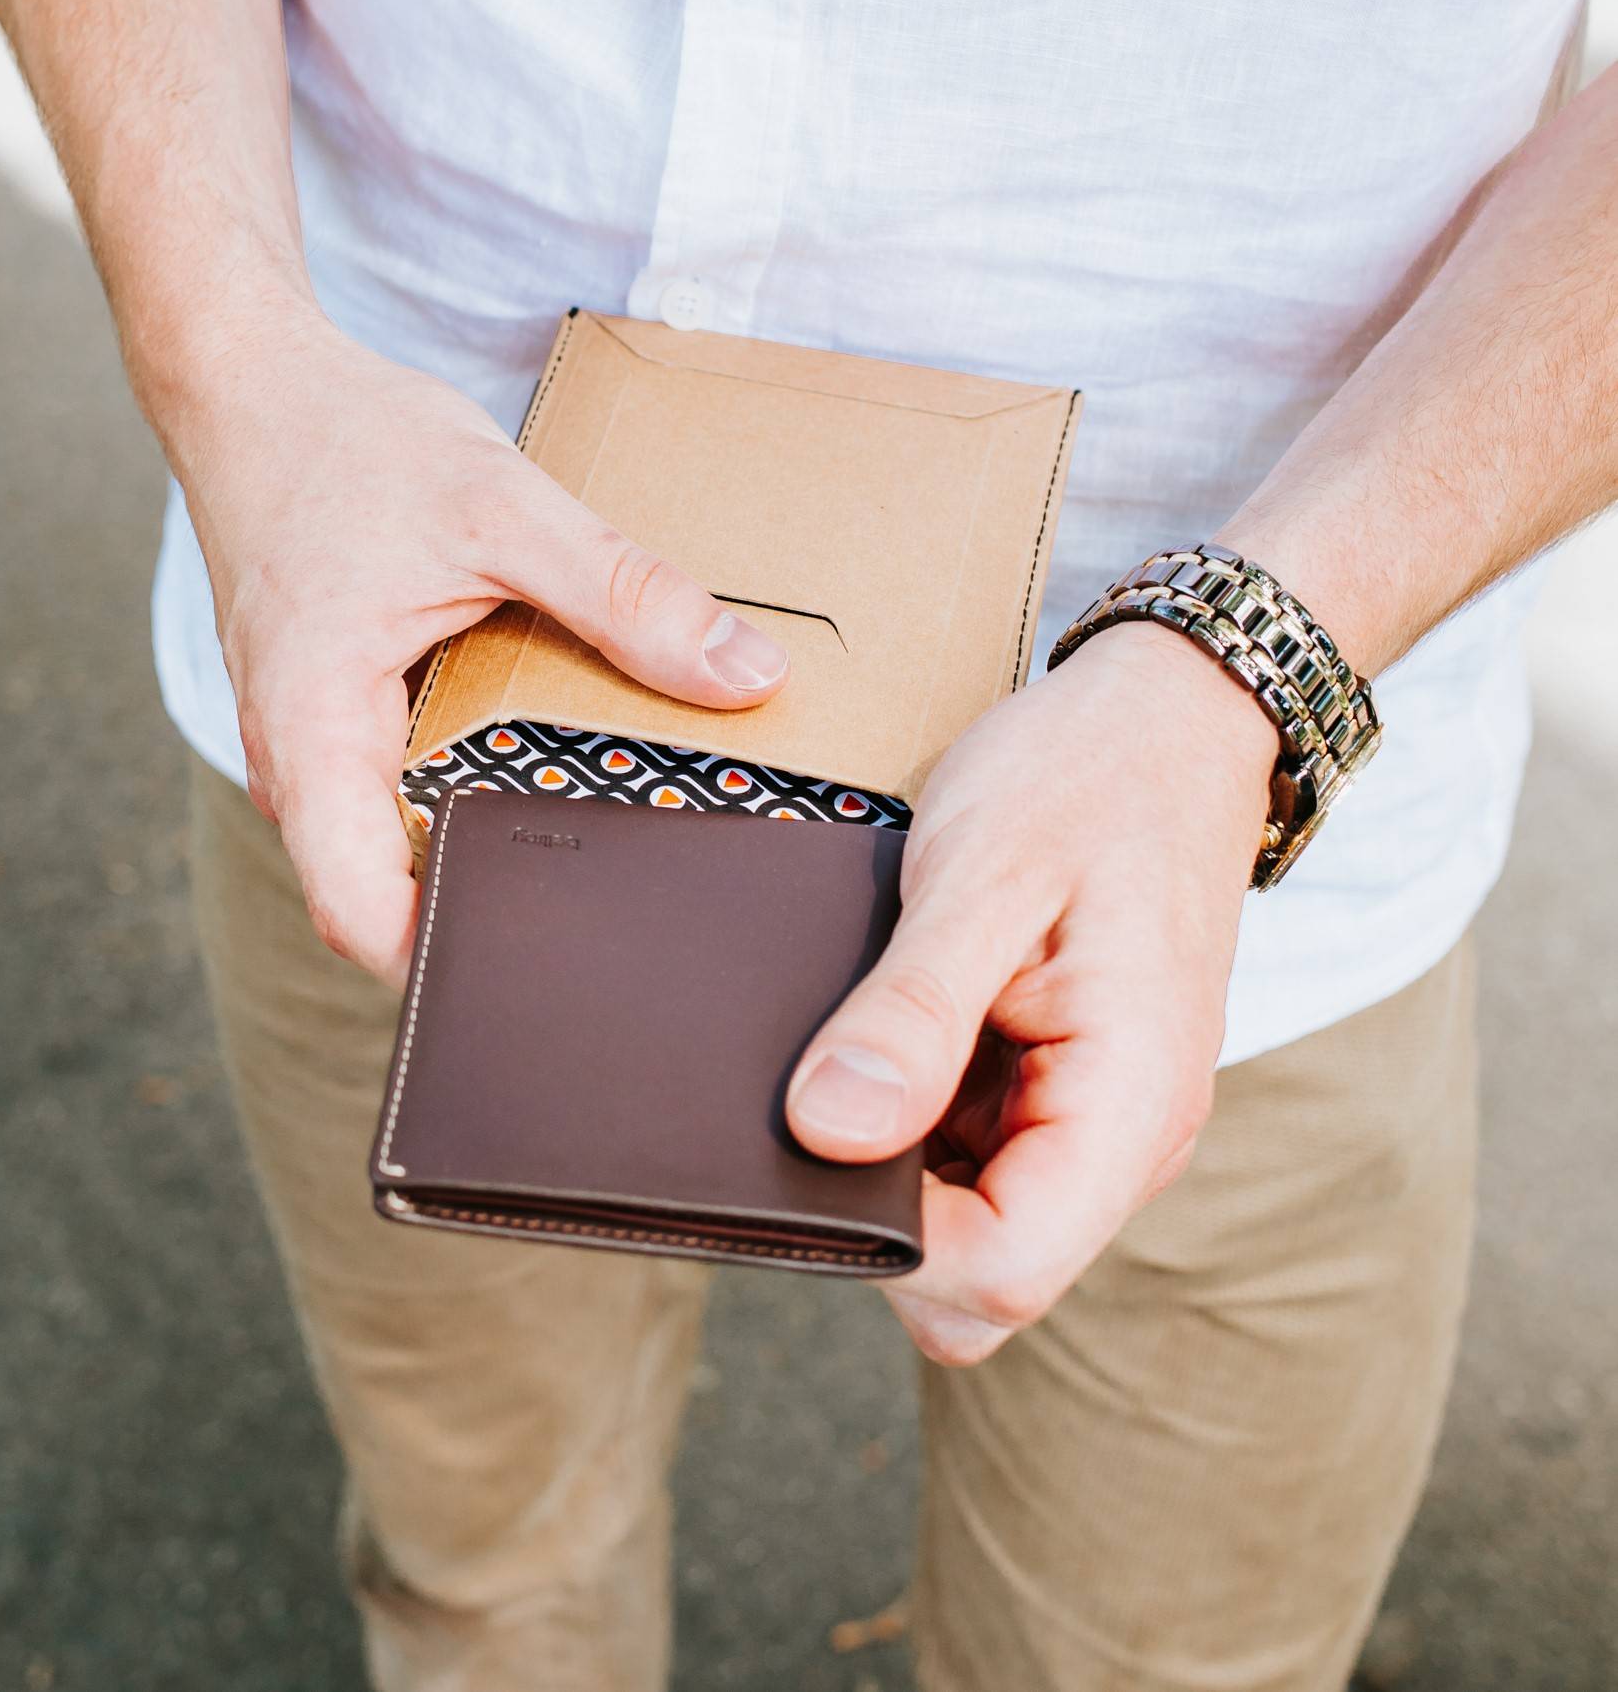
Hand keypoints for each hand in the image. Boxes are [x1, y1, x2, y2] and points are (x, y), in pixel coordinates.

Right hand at [169, 302, 788, 981]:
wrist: (252, 388)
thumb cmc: (345, 440)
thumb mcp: (504, 507)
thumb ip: (623, 596)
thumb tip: (748, 678)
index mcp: (312, 731)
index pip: (358, 916)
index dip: (449, 962)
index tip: (558, 965)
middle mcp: (293, 765)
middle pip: (384, 898)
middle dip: (493, 917)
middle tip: (620, 922)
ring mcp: (305, 751)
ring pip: (391, 848)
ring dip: (481, 850)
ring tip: (602, 849)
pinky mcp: (327, 723)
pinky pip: (392, 795)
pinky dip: (461, 792)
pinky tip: (545, 769)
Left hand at [785, 620, 1273, 1363]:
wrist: (1171, 713)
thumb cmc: (1086, 776)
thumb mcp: (983, 873)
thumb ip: (913, 1011)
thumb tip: (828, 1132)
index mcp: (1129, 1107)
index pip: (1002, 1278)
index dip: (891, 1243)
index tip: (822, 1140)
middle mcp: (1128, 1142)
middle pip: (986, 1279)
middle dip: (888, 1214)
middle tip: (829, 1081)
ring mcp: (1099, 1121)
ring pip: (976, 1226)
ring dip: (903, 1164)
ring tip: (867, 1037)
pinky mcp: (1067, 1091)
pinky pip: (981, 1159)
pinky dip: (921, 1120)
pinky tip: (895, 1031)